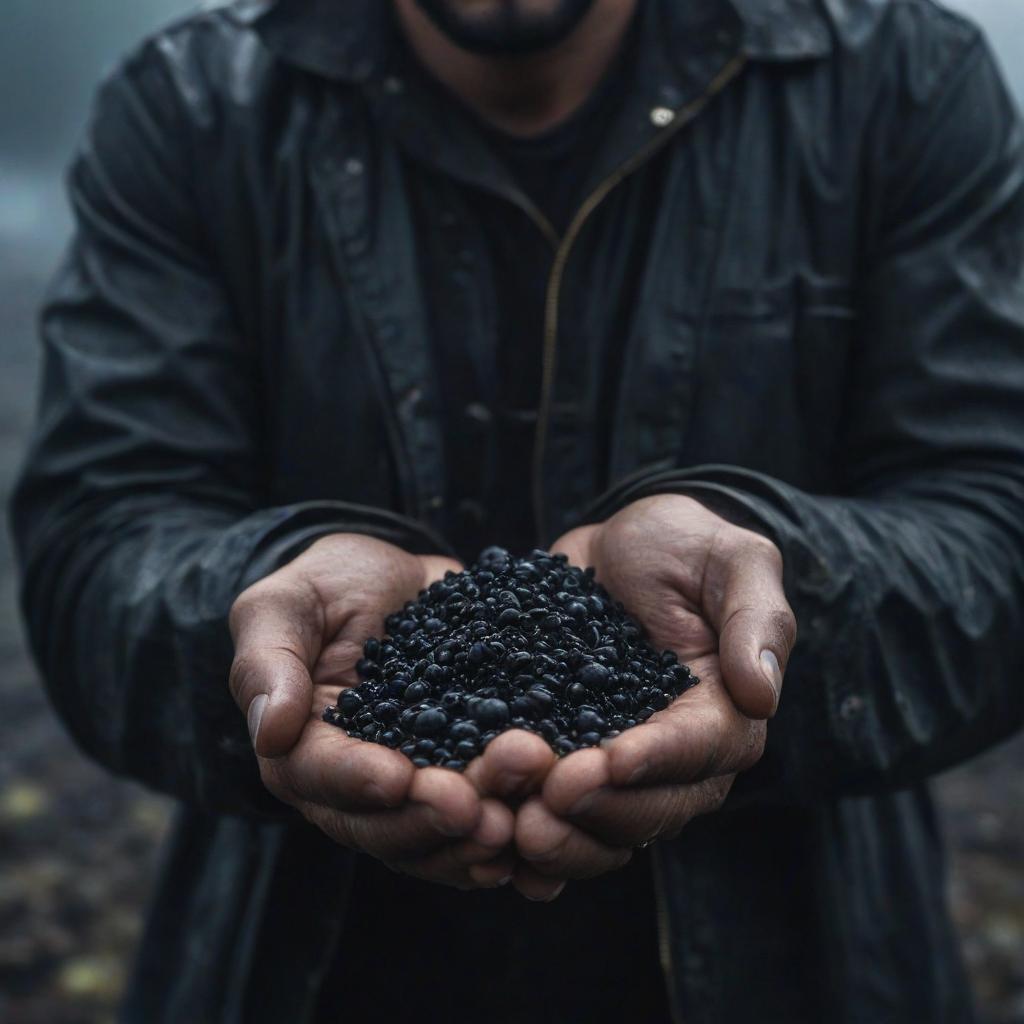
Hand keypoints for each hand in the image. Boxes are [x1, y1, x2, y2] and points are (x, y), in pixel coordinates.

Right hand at [229, 534, 515, 888]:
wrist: (396, 581)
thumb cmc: (327, 586)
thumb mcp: (284, 605)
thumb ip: (267, 662)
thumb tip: (272, 730)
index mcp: (301, 748)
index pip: (321, 776)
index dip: (358, 782)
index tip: (398, 778)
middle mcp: (356, 785)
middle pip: (385, 824)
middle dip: (432, 819)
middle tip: (479, 811)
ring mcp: (416, 785)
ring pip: (438, 835)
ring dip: (478, 836)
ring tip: (517, 818)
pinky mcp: (465, 774)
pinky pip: (484, 819)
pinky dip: (513, 839)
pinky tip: (540, 845)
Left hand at [501, 495, 796, 897]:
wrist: (620, 547)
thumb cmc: (685, 546)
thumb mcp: (734, 559)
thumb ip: (755, 618)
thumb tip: (762, 693)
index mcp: (724, 711)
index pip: (701, 750)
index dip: (658, 759)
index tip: (610, 760)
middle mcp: (678, 756)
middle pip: (652, 808)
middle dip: (600, 809)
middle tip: (546, 797)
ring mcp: (620, 765)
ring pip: (602, 830)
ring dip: (560, 840)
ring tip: (513, 826)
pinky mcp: (569, 759)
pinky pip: (555, 816)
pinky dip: (527, 839)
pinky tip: (492, 844)